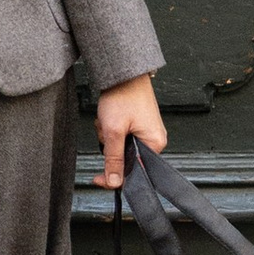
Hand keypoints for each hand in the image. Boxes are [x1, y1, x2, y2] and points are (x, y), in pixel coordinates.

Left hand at [93, 74, 165, 190]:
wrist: (123, 72)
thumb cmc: (124, 95)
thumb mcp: (114, 131)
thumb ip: (114, 159)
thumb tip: (114, 182)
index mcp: (154, 144)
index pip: (135, 172)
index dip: (115, 176)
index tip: (99, 178)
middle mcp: (154, 139)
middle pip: (126, 158)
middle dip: (110, 147)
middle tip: (107, 129)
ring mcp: (145, 131)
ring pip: (120, 146)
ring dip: (109, 135)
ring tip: (108, 119)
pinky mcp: (137, 124)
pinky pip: (121, 136)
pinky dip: (111, 128)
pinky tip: (109, 117)